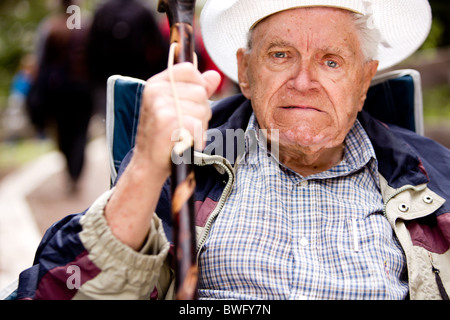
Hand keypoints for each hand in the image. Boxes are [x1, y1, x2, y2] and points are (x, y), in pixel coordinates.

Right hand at [134, 62, 220, 178]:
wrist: (148, 163)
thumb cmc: (164, 135)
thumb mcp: (178, 106)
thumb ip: (197, 89)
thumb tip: (215, 75)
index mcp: (156, 83)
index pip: (189, 69)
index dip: (199, 85)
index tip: (191, 103)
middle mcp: (156, 90)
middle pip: (200, 91)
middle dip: (202, 111)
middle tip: (186, 125)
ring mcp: (161, 105)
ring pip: (203, 109)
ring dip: (200, 126)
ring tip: (185, 134)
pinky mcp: (168, 121)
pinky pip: (198, 124)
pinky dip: (197, 136)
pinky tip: (186, 142)